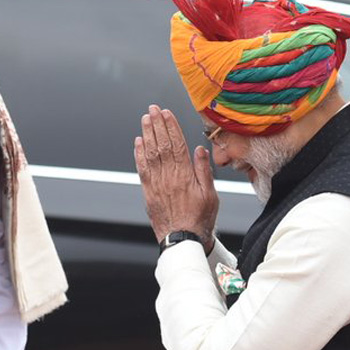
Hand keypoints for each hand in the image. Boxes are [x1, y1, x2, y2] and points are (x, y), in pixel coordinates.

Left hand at [134, 104, 217, 243]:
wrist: (182, 240)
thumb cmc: (199, 219)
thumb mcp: (211, 195)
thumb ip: (204, 171)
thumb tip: (200, 150)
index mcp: (185, 175)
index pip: (177, 144)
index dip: (171, 126)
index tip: (167, 113)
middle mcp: (168, 177)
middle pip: (161, 145)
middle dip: (157, 124)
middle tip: (153, 109)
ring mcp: (156, 184)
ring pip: (150, 154)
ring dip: (147, 134)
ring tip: (145, 119)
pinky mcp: (148, 192)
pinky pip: (142, 169)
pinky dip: (139, 154)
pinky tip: (138, 142)